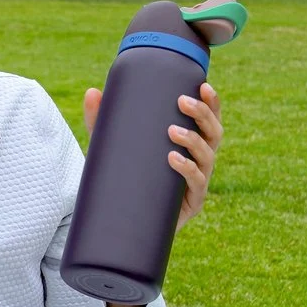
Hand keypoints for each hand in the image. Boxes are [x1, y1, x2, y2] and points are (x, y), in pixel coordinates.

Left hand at [79, 81, 222, 231]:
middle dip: (202, 115)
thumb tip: (92, 92)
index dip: (211, 103)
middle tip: (182, 101)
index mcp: (190, 143)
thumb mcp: (113, 146)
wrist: (126, 221)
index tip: (203, 85)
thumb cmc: (127, 177)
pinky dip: (187, 169)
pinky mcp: (191, 203)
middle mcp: (200, 161)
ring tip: (172, 131)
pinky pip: (196, 183)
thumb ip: (102, 120)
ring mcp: (198, 182)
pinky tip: (173, 159)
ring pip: (208, 156)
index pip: (208, 119)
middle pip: (214, 133)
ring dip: (193, 140)